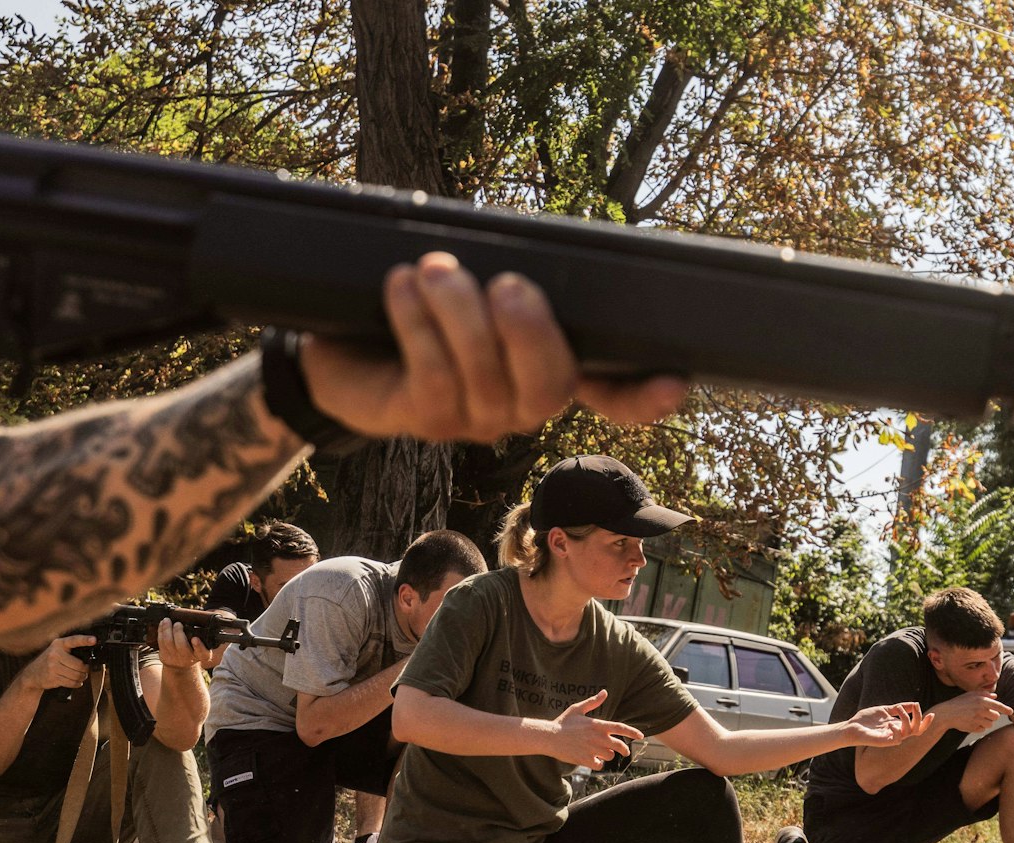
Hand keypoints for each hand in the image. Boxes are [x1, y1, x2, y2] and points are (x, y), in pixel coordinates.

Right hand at [20, 635, 95, 692]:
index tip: (94, 640)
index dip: (85, 640)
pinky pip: (71, 682)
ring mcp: (53, 666)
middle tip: (86, 671)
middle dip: (85, 670)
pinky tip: (77, 682)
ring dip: (82, 678)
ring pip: (76, 675)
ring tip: (81, 677)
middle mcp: (55, 653)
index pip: (74, 640)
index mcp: (59, 644)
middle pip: (79, 664)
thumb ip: (70, 650)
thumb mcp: (57, 650)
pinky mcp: (52, 677)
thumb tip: (90, 656)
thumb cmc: (49, 661)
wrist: (32, 674)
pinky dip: (76, 684)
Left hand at [156, 617, 229, 669]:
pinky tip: (162, 624)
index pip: (202, 653)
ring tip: (168, 621)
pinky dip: (160, 631)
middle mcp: (189, 658)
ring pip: (168, 643)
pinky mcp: (165, 656)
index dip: (198, 646)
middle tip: (178, 624)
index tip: (195, 638)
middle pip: (181, 646)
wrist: (180, 665)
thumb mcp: (203, 645)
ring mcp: (176, 658)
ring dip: (167, 629)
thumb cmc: (193, 649)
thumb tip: (209, 616)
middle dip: (178, 632)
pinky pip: (160, 642)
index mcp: (201, 655)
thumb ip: (204, 634)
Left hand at [299, 253, 688, 443]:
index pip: (611, 392)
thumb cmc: (419, 302)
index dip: (643, 394)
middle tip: (504, 283)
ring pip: (485, 380)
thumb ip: (514, 271)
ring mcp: (475, 419)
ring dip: (458, 315)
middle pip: (550, 388)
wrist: (338, 343)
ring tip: (431, 269)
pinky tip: (401, 288)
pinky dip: (417, 326)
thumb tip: (541, 250)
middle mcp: (519, 403)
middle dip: (530, 333)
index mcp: (546, 365)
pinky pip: (434, 380)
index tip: (676, 382)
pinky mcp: (425, 420)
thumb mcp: (470, 279)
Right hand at [543, 689, 644, 768]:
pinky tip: (594, 761)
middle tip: (624, 752)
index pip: (621, 728)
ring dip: (607, 755)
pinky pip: (599, 765)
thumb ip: (593, 702)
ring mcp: (592, 750)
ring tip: (600, 753)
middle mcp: (598, 737)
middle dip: (624, 750)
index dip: (633, 732)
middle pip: (619, 746)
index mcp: (598, 725)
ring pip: (609, 756)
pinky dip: (598, 764)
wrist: (549, 737)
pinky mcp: (586, 760)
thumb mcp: (577, 709)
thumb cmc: (563, 722)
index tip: (641, 736)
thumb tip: (605, 692)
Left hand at [845, 701, 931, 747]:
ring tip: (898, 709)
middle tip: (916, 707)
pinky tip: (890, 723)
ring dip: (906, 718)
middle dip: (920, 718)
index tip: (932, 713)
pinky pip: (896, 739)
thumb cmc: (866, 719)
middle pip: (917, 730)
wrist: (851, 726)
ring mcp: (891, 738)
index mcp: (898, 726)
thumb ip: (899, 707)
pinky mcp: (884, 742)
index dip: (926, 722)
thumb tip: (914, 703)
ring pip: (908, 732)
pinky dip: (896, 730)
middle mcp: (897, 733)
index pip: (917, 727)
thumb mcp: (885, 710)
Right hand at [937, 689, 1012, 733]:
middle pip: (996, 716)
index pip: (998, 706)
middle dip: (992, 716)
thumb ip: (984, 694)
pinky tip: (971, 723)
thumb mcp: (970, 695)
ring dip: (985, 722)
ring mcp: (977, 719)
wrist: (946, 714)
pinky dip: (979, 727)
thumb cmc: (959, 703)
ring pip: (990, 724)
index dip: (1006, 709)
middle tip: (983, 713)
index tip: (1011, 711)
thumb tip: (995, 696)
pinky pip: (982, 729)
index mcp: (981, 700)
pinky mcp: (974, 728)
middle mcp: (981, 710)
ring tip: (975, 718)